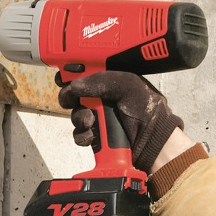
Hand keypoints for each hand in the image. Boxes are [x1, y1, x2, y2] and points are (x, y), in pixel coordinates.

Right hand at [56, 71, 183, 173]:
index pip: (84, 73)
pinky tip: (92, 135)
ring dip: (79, 118)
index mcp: (110, 82)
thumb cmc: (146, 110)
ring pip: (75, 115)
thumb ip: (100, 80)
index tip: (62, 77)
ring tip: (90, 122)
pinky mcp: (97, 137)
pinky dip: (83, 135)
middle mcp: (102, 99)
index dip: (70, 74)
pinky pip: (79, 134)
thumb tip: (74, 85)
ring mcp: (99, 119)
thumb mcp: (127, 85)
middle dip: (70, 98)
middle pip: (74, 95)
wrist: (154, 142)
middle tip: (71, 101)